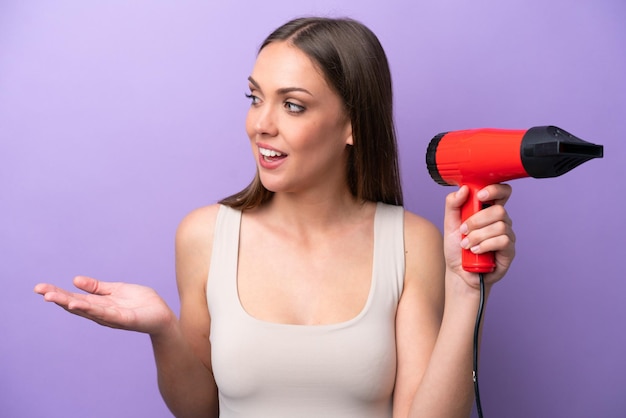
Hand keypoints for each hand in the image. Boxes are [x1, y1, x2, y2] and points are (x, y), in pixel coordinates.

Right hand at [34, 276, 175, 335]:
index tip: (40, 287)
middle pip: (75, 304)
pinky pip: (106, 314)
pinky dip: (92, 309)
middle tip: (40, 291)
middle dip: (58, 297)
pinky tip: (78, 305)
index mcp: (99, 304)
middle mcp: (101, 312)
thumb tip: (75, 280)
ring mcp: (111, 317)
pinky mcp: (124, 319)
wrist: (162, 315)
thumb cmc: (141, 303)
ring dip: (69, 303)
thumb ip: (97, 287)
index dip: (57, 292)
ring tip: (53, 297)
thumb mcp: (116, 289)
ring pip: (87, 310)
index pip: (74, 298)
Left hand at [443, 184, 515, 288]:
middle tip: (463, 231)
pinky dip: (485, 245)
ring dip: (478, 236)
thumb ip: (453, 204)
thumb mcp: (449, 224)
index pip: (502, 192)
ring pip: (500, 226)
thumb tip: (463, 189)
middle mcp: (501, 221)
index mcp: (488, 210)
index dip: (495, 190)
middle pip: (499, 210)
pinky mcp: (509, 251)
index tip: (479, 196)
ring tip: (467, 244)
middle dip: (477, 220)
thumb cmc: (456, 248)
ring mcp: (507, 235)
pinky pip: (503, 241)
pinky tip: (476, 251)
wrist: (458, 272)